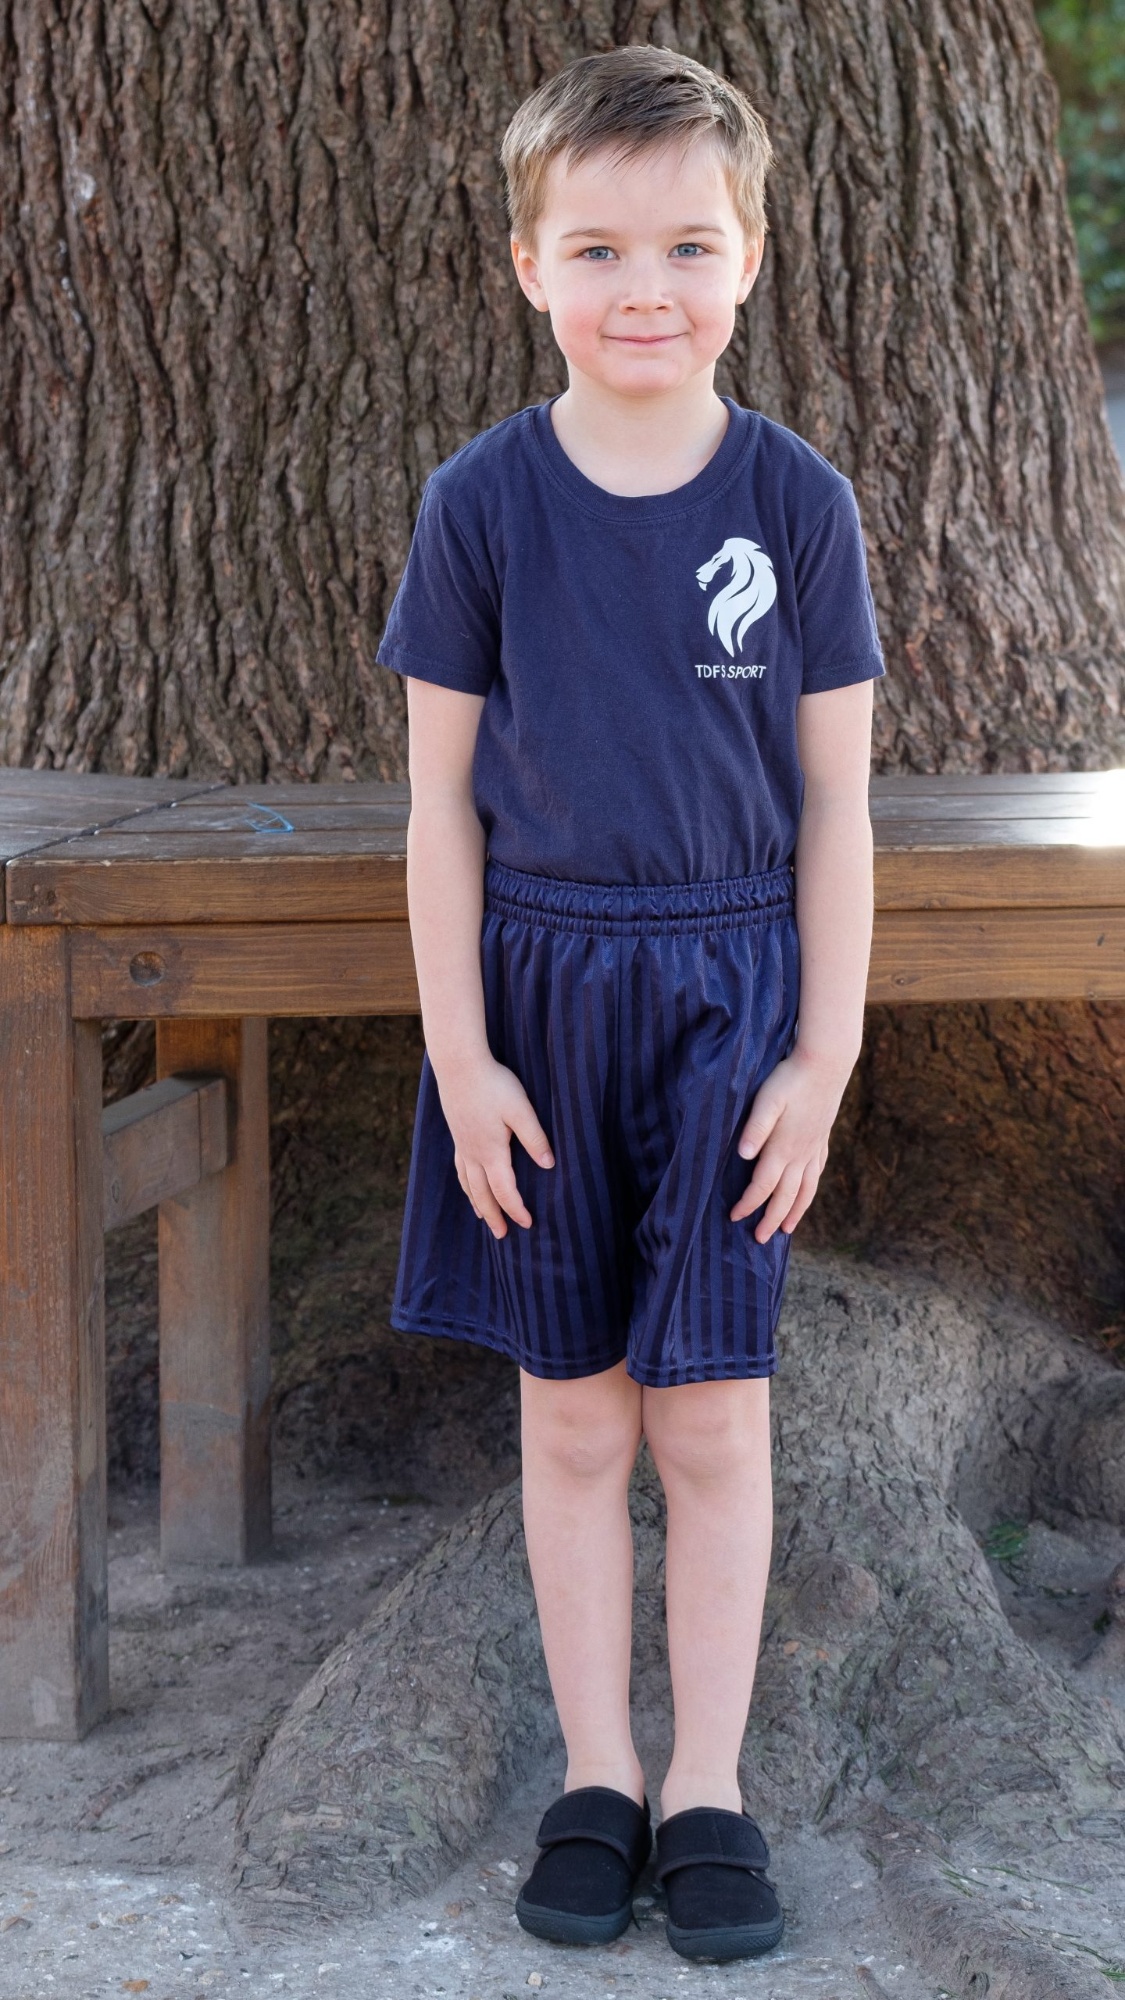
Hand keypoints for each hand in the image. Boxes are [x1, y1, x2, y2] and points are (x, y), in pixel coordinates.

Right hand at [434, 1053, 553, 1238]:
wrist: (458, 1065)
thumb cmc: (493, 1084)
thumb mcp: (521, 1110)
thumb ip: (535, 1138)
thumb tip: (549, 1165)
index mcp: (491, 1151)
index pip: (505, 1190)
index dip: (516, 1209)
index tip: (528, 1223)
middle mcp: (474, 1153)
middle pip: (483, 1194)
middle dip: (494, 1215)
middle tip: (502, 1235)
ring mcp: (462, 1143)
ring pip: (468, 1182)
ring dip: (477, 1202)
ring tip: (482, 1216)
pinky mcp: (457, 1132)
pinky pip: (460, 1167)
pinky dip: (465, 1182)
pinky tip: (468, 1181)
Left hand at [730, 1047, 852, 1242]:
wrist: (826, 1064)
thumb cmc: (790, 1079)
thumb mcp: (767, 1099)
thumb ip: (755, 1127)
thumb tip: (743, 1154)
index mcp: (783, 1148)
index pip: (763, 1186)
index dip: (747, 1204)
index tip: (734, 1217)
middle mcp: (800, 1155)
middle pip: (785, 1197)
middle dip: (771, 1220)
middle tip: (759, 1239)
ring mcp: (813, 1149)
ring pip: (805, 1190)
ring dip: (794, 1212)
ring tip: (786, 1230)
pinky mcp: (821, 1139)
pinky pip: (816, 1174)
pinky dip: (810, 1191)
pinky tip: (806, 1193)